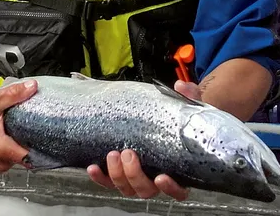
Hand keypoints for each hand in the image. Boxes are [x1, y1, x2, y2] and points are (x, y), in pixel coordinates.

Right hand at [0, 79, 36, 172]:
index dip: (39, 150)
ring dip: (17, 149)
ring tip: (20, 134)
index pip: (28, 158)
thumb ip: (13, 94)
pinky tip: (8, 137)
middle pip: (22, 160)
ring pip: (13, 161)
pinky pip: (4, 160)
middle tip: (33, 132)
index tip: (45, 140)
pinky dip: (8, 151)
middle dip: (28, 147)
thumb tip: (32, 87)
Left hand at [85, 79, 202, 200]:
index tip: (161, 177)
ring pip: (127, 189)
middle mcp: (156, 179)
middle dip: (134, 174)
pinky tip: (92, 167)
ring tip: (112, 154)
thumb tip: (180, 87)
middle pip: (146, 190)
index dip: (171, 188)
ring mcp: (136, 179)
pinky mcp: (119, 174)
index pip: (179, 191)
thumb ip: (187, 98)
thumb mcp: (185, 107)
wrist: (161, 121)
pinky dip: (100, 177)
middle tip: (128, 153)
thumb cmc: (176, 120)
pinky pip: (108, 182)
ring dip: (117, 175)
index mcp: (178, 171)